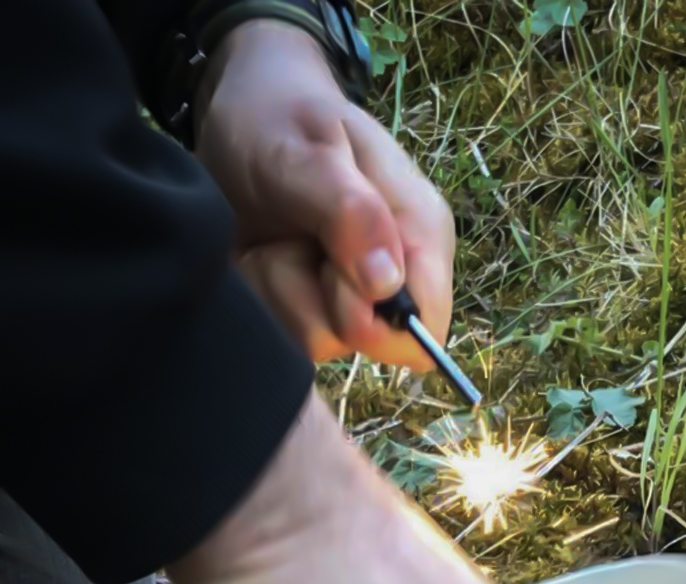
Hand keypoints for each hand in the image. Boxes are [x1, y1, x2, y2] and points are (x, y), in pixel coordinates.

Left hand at [194, 20, 455, 368]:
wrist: (242, 118)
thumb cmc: (281, 121)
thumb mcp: (308, 149)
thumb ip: (349, 212)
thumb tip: (386, 283)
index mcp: (422, 235)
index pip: (424, 327)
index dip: (373, 318)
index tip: (330, 266)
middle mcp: (398, 278)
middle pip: (369, 343)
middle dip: (314, 298)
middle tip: (294, 235)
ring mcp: (355, 300)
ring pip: (320, 341)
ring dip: (280, 292)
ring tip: (275, 239)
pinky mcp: (315, 311)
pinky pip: (288, 336)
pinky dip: (263, 297)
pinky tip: (262, 254)